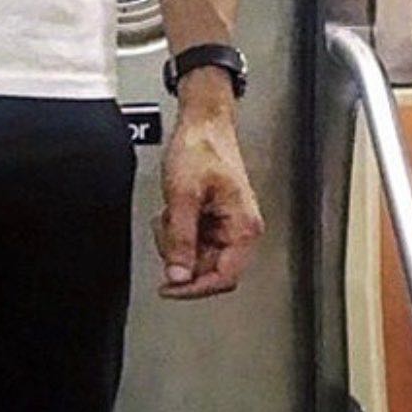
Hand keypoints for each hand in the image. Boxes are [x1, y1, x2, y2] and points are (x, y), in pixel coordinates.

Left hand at [151, 71, 263, 298]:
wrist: (202, 123)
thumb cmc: (201, 148)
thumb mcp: (183, 196)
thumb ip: (180, 239)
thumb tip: (178, 276)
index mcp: (244, 226)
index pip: (225, 278)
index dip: (195, 288)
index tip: (170, 289)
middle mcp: (240, 230)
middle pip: (208, 271)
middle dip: (181, 258)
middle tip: (168, 233)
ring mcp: (226, 227)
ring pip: (196, 260)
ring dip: (176, 244)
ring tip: (172, 215)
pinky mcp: (212, 222)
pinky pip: (191, 244)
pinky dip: (176, 235)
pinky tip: (173, 213)